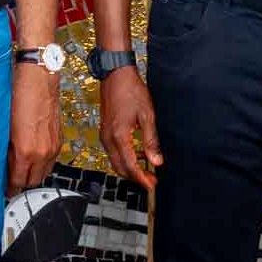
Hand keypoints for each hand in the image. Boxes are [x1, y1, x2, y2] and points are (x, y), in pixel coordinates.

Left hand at [8, 65, 61, 193]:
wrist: (38, 77)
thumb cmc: (17, 95)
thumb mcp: (3, 126)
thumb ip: (4, 149)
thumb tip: (1, 163)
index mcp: (25, 151)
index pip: (18, 181)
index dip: (10, 188)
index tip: (4, 190)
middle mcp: (42, 152)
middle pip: (33, 181)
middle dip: (22, 183)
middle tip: (11, 181)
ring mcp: (53, 146)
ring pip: (44, 172)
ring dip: (34, 174)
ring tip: (21, 170)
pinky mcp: (59, 138)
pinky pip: (51, 160)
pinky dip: (42, 163)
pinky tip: (33, 156)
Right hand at [100, 68, 161, 192]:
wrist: (115, 75)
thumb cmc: (132, 91)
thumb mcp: (147, 116)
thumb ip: (151, 141)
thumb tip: (156, 162)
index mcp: (119, 136)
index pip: (130, 166)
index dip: (141, 178)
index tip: (152, 186)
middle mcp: (108, 139)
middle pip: (120, 168)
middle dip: (135, 177)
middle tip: (152, 181)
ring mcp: (104, 135)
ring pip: (116, 161)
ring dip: (130, 168)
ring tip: (147, 170)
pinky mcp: (105, 131)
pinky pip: (113, 152)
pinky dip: (125, 158)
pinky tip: (138, 155)